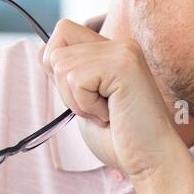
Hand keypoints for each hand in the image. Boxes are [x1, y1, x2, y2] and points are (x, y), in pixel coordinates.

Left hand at [39, 19, 186, 182]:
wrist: (151, 161)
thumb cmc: (120, 140)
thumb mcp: (85, 101)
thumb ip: (69, 75)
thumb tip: (42, 53)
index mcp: (112, 51)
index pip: (62, 32)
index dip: (56, 65)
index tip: (84, 95)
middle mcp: (119, 45)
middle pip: (55, 48)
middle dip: (65, 88)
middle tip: (96, 107)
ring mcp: (123, 52)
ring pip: (61, 65)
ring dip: (77, 100)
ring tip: (106, 113)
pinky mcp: (123, 65)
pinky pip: (76, 80)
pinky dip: (86, 105)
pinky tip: (111, 115)